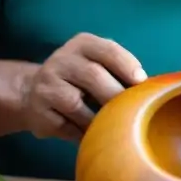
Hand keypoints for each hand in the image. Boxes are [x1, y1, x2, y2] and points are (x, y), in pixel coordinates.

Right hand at [23, 33, 145, 140]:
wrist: (32, 93)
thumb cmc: (80, 79)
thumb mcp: (97, 63)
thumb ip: (119, 70)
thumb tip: (148, 91)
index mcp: (81, 44)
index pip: (106, 49)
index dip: (126, 64)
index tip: (141, 82)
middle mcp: (60, 60)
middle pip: (92, 75)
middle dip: (115, 95)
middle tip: (132, 112)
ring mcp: (45, 85)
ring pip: (75, 103)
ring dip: (97, 118)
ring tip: (113, 127)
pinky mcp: (37, 111)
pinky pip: (64, 125)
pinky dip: (81, 133)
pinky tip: (91, 137)